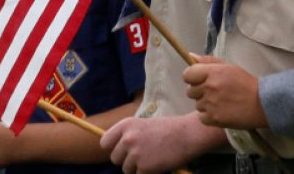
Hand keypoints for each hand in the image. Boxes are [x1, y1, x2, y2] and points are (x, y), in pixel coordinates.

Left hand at [102, 114, 222, 173]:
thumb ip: (130, 135)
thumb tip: (118, 150)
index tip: (122, 150)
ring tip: (153, 157)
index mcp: (126, 125)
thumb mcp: (144, 125)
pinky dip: (147, 172)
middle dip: (126, 159)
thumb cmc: (169, 129)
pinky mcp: (144, 167)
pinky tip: (158, 162)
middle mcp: (128, 139)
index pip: (105, 142)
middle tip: (142, 154)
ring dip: (137, 167)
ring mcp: (135, 153)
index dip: (112, 148)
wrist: (188, 133)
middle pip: (115, 158)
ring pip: (126, 169)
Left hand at [183, 55, 267, 128]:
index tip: (199, 80)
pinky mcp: (213, 119)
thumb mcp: (229, 67)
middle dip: (199, 91)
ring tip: (221, 102)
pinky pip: (202, 117)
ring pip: (197, 104)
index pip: (187, 75)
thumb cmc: (245, 83)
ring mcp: (210, 104)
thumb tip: (190, 56)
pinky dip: (209, 116)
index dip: (192, 77)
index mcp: (213, 72)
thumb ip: (208, 61)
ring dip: (206, 104)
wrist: (261, 103)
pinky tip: (221, 111)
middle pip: (190, 91)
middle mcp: (209, 87)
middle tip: (215, 92)